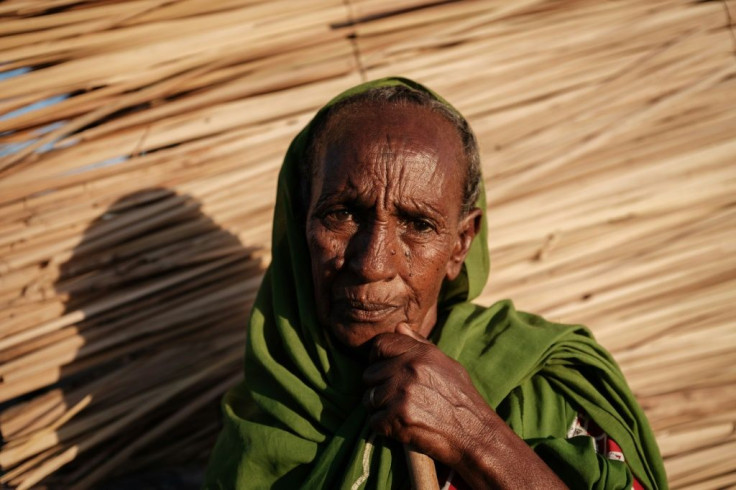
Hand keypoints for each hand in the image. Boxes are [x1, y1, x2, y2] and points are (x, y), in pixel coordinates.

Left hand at [362, 324, 493, 466]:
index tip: (382, 369)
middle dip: (377, 387)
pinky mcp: (398, 418)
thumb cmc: (461, 398)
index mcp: (420, 354)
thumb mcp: (446, 364)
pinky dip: (383, 427)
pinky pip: (374, 421)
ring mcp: (402, 394)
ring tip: (398, 412)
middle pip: (369, 374)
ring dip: (379, 408)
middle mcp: (409, 370)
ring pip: (368, 398)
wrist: (474, 434)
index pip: (380, 344)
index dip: (376, 357)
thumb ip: (420, 344)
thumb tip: (399, 326)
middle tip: (393, 398)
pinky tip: (400, 426)